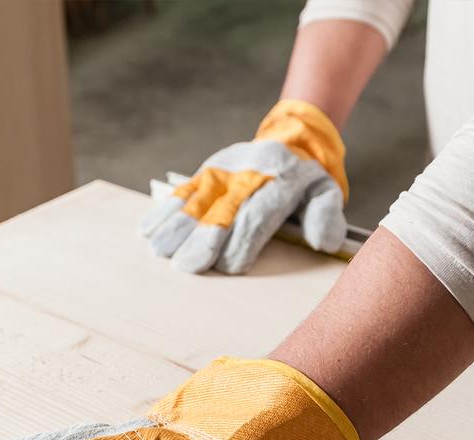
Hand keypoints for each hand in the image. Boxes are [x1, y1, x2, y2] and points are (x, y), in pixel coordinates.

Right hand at [142, 99, 349, 273]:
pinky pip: (182, 191)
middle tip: (185, 265)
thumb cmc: (308, 180)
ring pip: (195, 199)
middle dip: (202, 238)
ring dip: (175, 226)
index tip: (227, 267)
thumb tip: (322, 242)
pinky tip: (147, 230)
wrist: (291, 139)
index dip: (241, 241)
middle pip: (221, 209)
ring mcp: (223, 170)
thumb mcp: (327, 192)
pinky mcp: (205, 170)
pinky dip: (163, 210)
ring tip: (159, 250)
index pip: (257, 215)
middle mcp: (248, 173)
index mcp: (280, 181)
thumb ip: (326, 217)